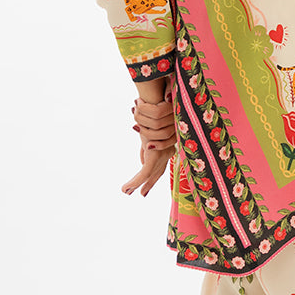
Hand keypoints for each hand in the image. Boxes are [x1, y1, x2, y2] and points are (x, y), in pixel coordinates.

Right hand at [122, 81, 176, 197]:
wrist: (158, 100)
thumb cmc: (157, 105)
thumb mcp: (150, 122)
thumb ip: (148, 131)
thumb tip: (141, 134)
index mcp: (168, 141)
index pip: (160, 161)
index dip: (154, 173)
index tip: (147, 183)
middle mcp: (167, 148)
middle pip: (157, 170)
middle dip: (149, 182)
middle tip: (142, 194)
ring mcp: (163, 151)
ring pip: (150, 173)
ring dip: (136, 183)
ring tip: (126, 191)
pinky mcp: (155, 152)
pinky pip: (145, 170)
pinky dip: (136, 181)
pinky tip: (127, 187)